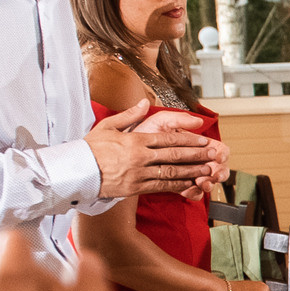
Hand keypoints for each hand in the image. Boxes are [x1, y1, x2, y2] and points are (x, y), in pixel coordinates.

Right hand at [85, 100, 225, 198]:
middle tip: (213, 154)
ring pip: (172, 172)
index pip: (168, 139)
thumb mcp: (108, 125)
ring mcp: (139, 174)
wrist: (76, 172)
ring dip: (192, 172)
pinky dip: (178, 186)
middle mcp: (140, 157)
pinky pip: (162, 187)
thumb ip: (129, 115)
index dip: (188, 140)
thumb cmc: (90, 148)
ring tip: (208, 170)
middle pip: (174, 155)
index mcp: (135, 140)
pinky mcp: (136, 188)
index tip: (203, 140)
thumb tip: (144, 102)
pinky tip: (190, 185)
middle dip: (197, 155)